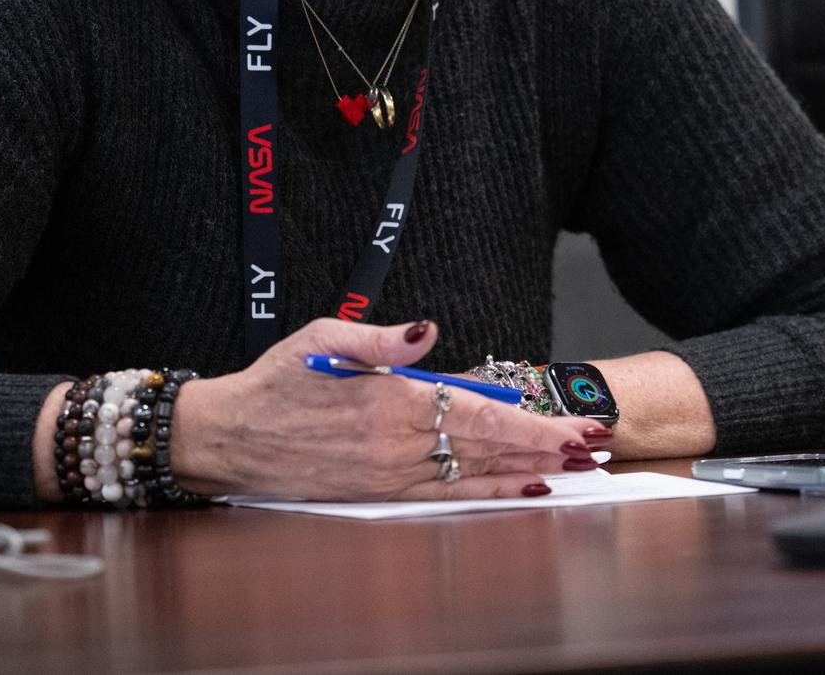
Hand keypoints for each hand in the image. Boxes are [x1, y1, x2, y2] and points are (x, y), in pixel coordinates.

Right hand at [168, 318, 610, 499]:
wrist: (228, 435)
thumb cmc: (278, 379)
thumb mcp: (325, 337)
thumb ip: (381, 336)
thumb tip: (425, 329)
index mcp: (390, 399)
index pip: (480, 412)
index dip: (532, 422)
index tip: (573, 425)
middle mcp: (396, 443)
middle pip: (488, 445)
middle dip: (546, 447)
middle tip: (595, 446)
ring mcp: (389, 473)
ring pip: (473, 473)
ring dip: (528, 471)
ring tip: (574, 470)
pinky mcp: (378, 492)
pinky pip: (445, 496)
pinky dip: (487, 494)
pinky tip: (521, 491)